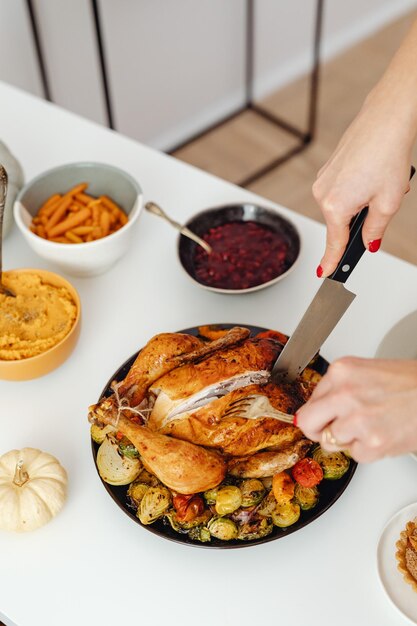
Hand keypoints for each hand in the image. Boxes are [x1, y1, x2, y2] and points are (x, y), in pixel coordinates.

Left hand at [296, 357, 416, 461]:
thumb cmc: (410, 383)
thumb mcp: (365, 372)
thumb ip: (337, 388)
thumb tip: (316, 408)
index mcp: (342, 371)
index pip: (309, 401)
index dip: (318, 413)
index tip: (323, 417)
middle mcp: (345, 394)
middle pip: (308, 423)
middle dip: (318, 430)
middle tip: (331, 431)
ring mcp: (358, 419)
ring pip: (330, 442)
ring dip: (348, 440)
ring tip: (370, 427)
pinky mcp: (373, 443)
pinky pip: (356, 455)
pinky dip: (368, 450)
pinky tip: (382, 434)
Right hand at [313, 92, 412, 276]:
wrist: (387, 117)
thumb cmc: (387, 153)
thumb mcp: (389, 202)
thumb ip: (375, 230)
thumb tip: (370, 244)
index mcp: (335, 206)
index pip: (334, 243)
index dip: (332, 262)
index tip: (326, 275)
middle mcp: (322, 193)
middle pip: (340, 223)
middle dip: (361, 220)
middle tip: (383, 204)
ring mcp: (323, 179)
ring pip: (342, 205)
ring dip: (362, 202)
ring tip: (382, 184)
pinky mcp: (328, 168)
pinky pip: (341, 189)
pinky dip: (357, 189)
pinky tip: (373, 175)